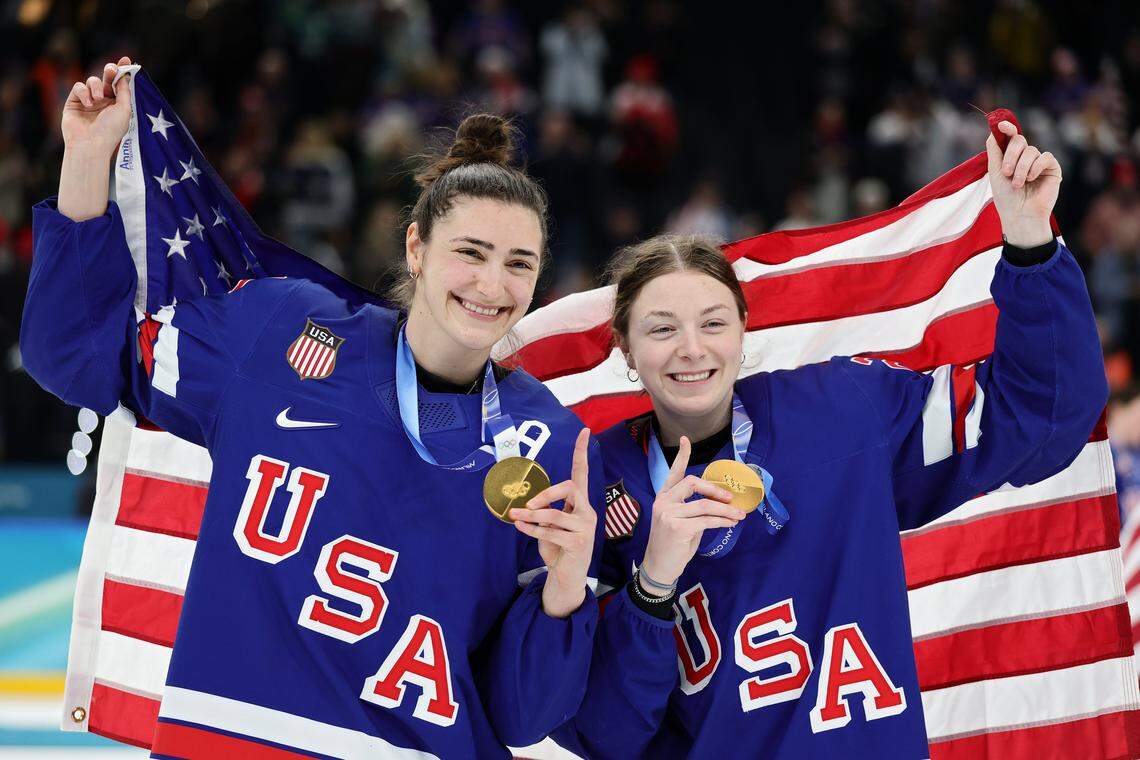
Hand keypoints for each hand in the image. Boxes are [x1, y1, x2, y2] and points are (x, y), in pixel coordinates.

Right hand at [62, 57, 133, 155]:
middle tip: (111, 70)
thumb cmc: (110, 130)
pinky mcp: (74, 101)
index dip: (122, 72)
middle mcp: (104, 102)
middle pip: (106, 79)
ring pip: (92, 81)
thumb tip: (126, 75)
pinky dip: (84, 92)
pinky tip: (88, 103)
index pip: (120, 84)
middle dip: (110, 71)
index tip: (126, 60)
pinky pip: (79, 87)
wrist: (90, 144)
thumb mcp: (124, 109)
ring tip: (98, 99)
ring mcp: (88, 101)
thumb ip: (124, 91)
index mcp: (118, 105)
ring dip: (96, 87)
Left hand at [510, 428, 598, 617]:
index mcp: (580, 503)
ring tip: (515, 515)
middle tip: (529, 503)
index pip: (583, 473)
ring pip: (555, 515)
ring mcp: (586, 528)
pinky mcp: (579, 543)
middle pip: (570, 487)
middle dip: (547, 493)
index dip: (582, 452)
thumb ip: (545, 510)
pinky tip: (520, 526)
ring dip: (531, 516)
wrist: (567, 575)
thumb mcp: (551, 525)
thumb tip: (525, 503)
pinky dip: (531, 529)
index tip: (584, 431)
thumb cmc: (558, 546)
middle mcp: (587, 511)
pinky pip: (550, 532)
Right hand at [638, 437, 744, 593]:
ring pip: (704, 504)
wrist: (659, 568)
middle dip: (714, 489)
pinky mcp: (677, 528)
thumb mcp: (681, 523)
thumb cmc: (672, 546)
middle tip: (730, 498)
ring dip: (726, 510)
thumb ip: (694, 510)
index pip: (673, 472)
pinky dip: (723, 521)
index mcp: (663, 497)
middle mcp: (664, 502)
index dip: (680, 455)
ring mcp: (669, 514)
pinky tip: (731, 523)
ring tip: (739, 515)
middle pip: (692, 482)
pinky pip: (707, 520)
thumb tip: (720, 504)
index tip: (685, 439)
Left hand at [987, 120, 1061, 247]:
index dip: (1007, 128)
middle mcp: (1025, 157)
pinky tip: (1031, 179)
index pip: (1010, 137)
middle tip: (1006, 172)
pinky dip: (1035, 167)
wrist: (1020, 215)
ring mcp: (1039, 162)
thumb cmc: (1006, 197)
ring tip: (1018, 184)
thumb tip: (994, 129)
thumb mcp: (995, 172)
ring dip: (1021, 167)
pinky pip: (1045, 157)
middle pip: (1019, 141)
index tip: (1001, 125)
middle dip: (1010, 156)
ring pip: (1031, 150)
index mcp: (1011, 157)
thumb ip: (995, 151)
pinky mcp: (1052, 168)